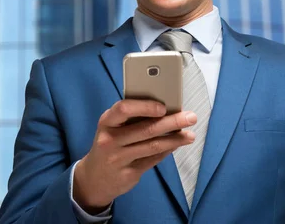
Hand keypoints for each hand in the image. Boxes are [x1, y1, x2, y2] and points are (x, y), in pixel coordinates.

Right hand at [73, 99, 196, 212]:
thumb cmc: (109, 144)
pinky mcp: (128, 174)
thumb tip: (164, 108)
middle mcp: (110, 140)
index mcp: (106, 122)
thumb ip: (130, 118)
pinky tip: (177, 144)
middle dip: (172, 122)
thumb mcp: (111, 128)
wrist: (93, 178)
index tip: (164, 107)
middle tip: (191, 117)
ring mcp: (119, 159)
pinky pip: (153, 159)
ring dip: (175, 139)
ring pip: (153, 146)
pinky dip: (167, 150)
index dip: (145, 107)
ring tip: (190, 135)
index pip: (123, 109)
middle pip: (146, 129)